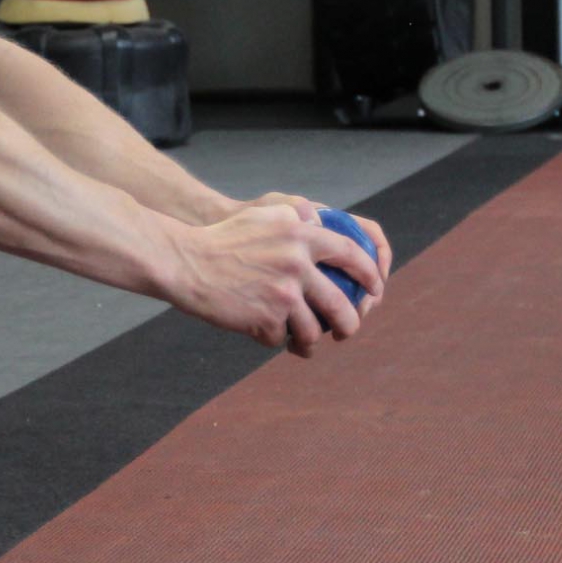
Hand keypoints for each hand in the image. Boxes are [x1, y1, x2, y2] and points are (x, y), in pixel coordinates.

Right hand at [167, 203, 387, 356]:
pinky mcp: (266, 319)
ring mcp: (282, 294)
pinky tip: (262, 332)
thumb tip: (324, 228)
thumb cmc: (222, 239)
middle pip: (340, 305)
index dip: (369, 274)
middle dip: (349, 324)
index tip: (375, 288)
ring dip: (310, 342)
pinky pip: (280, 338)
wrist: (185, 262)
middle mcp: (297, 264)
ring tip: (304, 345)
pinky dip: (273, 339)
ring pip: (313, 330)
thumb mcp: (264, 217)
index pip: (351, 254)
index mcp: (301, 235)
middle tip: (346, 330)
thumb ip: (296, 221)